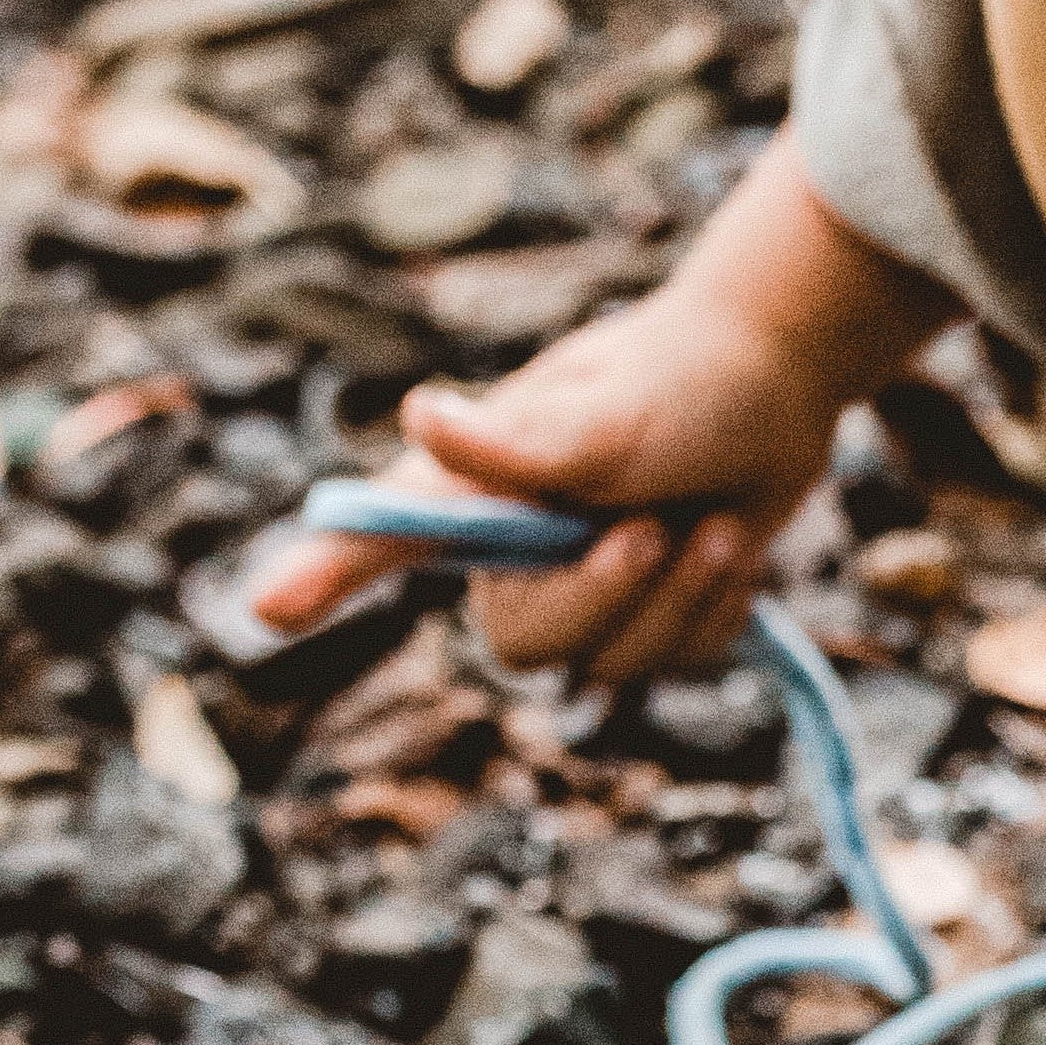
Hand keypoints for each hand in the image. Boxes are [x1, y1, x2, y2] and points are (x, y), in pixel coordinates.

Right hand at [249, 129, 946, 682]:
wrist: (778, 377)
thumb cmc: (677, 381)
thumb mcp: (601, 416)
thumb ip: (517, 443)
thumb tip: (422, 419)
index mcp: (475, 488)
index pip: (380, 543)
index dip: (323, 576)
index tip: (266, 609)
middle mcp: (514, 548)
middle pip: (528, 648)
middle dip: (606, 598)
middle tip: (655, 528)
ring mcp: (584, 587)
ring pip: (617, 667)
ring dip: (681, 598)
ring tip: (713, 525)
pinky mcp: (652, 614)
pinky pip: (678, 664)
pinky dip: (718, 610)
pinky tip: (732, 551)